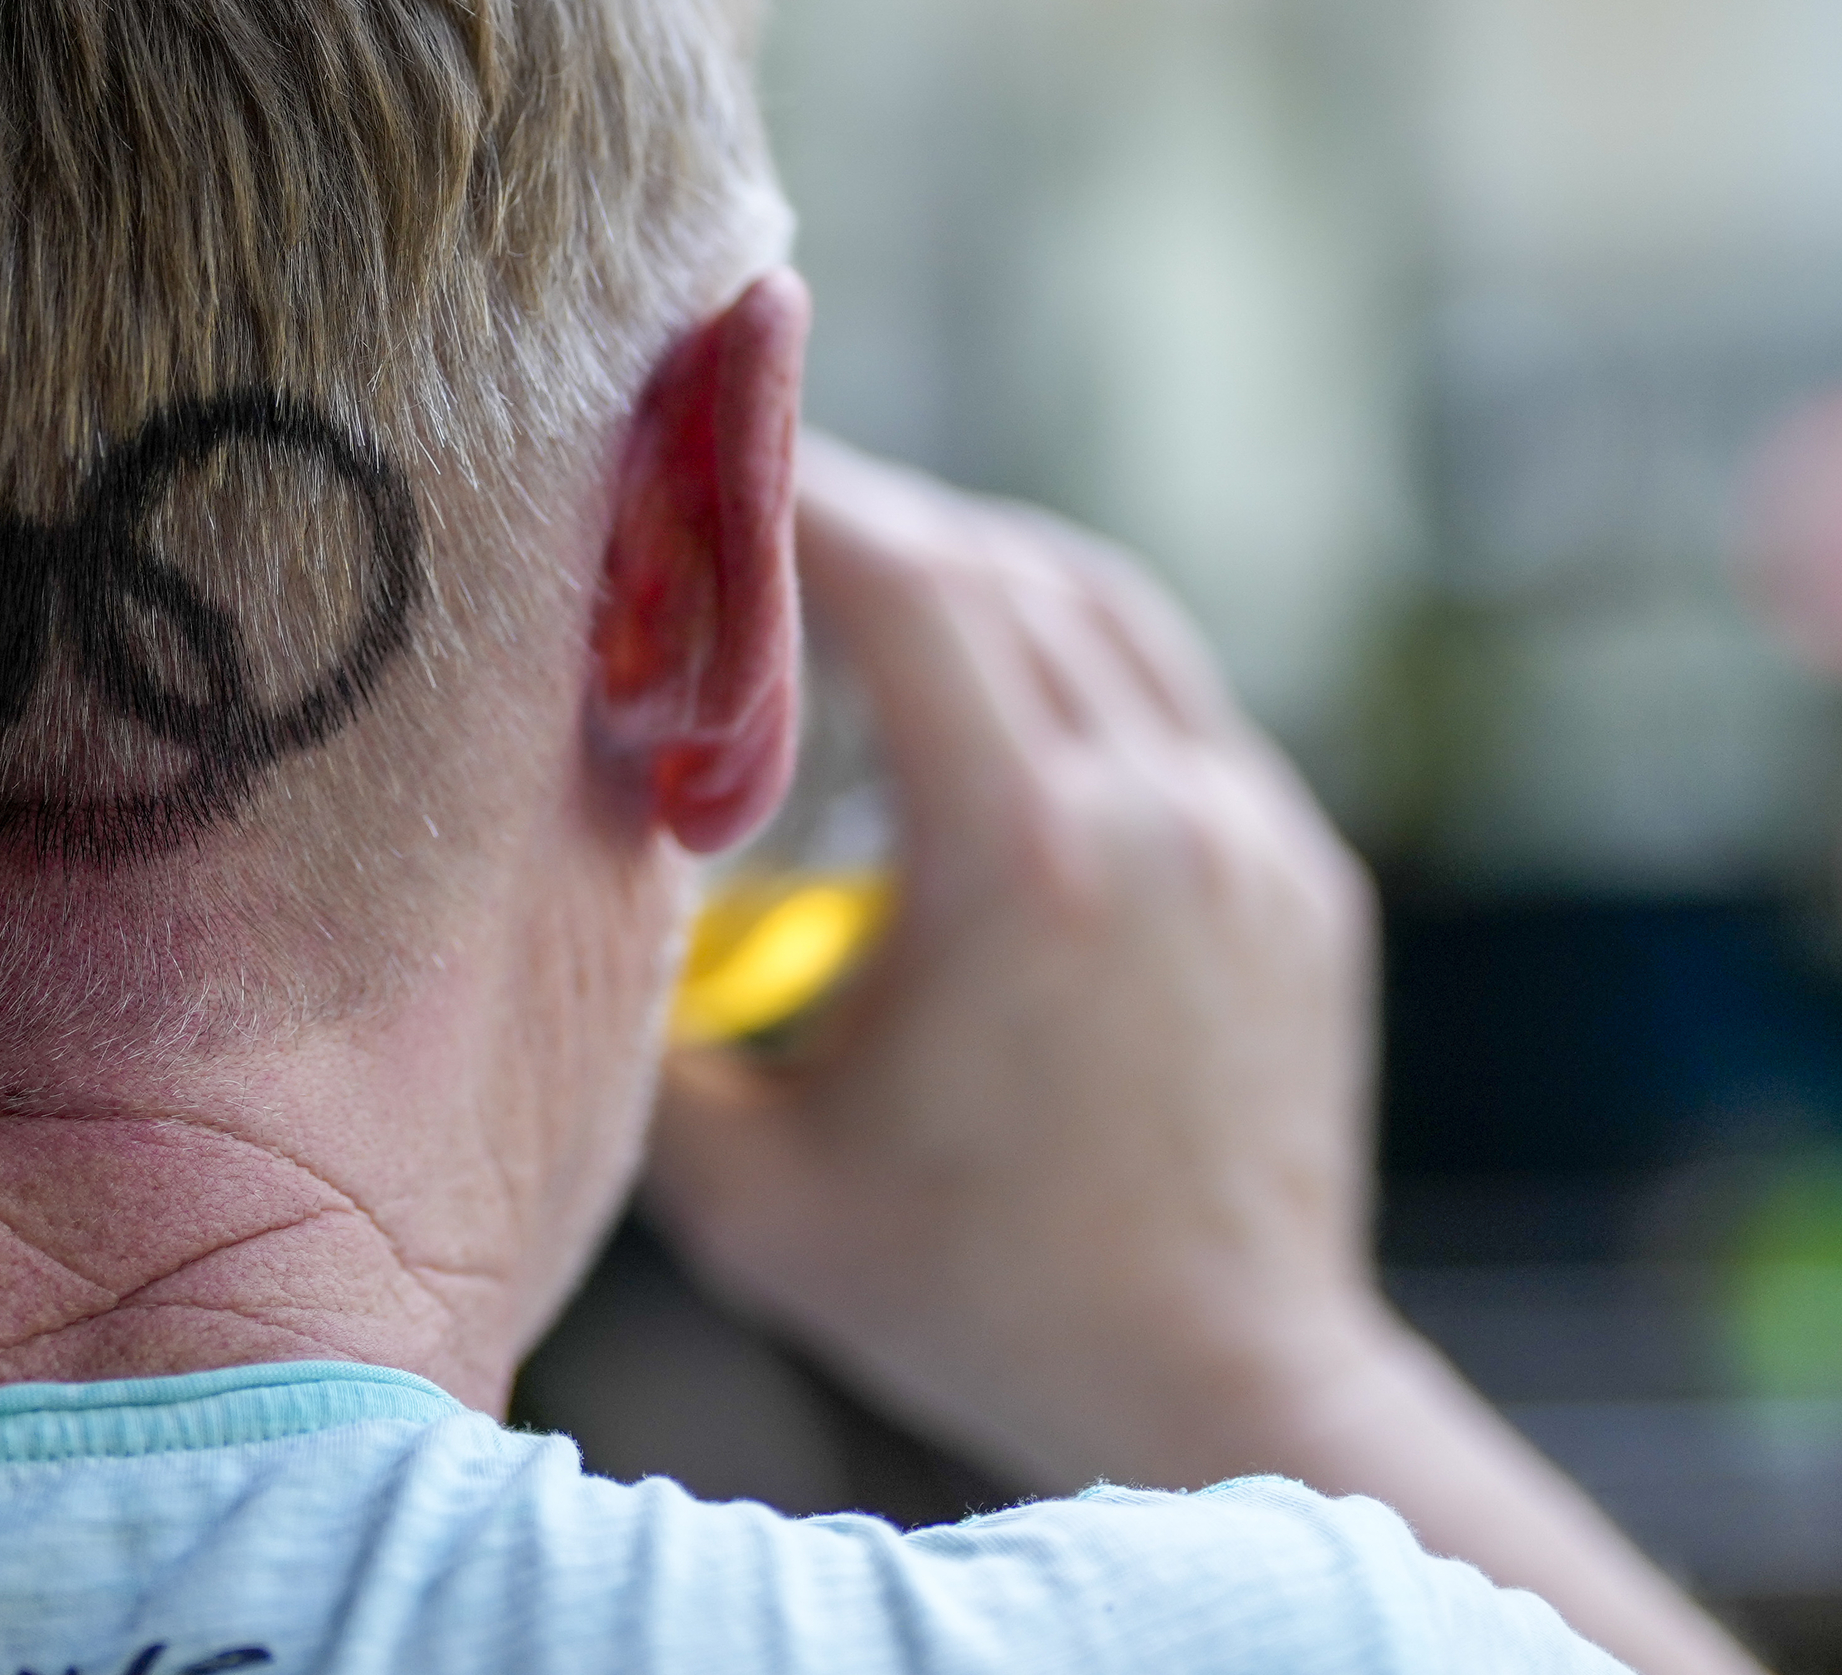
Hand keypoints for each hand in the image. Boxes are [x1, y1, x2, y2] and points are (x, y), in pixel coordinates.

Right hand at [646, 437, 1761, 1674]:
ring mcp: (1250, 830)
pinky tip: (994, 706)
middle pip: (999, 567)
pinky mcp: (1298, 871)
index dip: (798, 498)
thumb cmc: (967, 1298)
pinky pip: (1174, 701)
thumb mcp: (747, 1191)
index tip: (702, 456)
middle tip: (752, 507)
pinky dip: (1069, 661)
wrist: (1221, 1386)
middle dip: (870, 517)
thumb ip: (638, 1029)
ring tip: (867, 582)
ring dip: (977, 568)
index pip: (908, 584)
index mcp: (1025, 860)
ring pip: (1103, 608)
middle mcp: (1158, 810)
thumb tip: (543, 883)